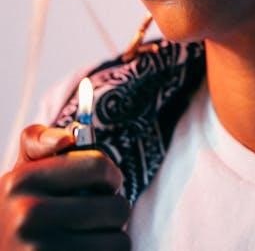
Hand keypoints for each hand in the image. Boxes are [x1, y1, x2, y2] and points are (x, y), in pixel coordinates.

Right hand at [0, 124, 130, 249]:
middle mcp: (28, 216)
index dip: (111, 175)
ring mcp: (39, 250)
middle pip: (116, 207)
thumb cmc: (17, 212)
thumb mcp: (19, 174)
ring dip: (110, 238)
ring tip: (87, 237)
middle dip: (113, 211)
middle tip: (96, 216)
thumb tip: (66, 139)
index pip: (98, 166)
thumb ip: (39, 143)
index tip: (106, 184)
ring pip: (117, 240)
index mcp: (22, 181)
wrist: (1, 250)